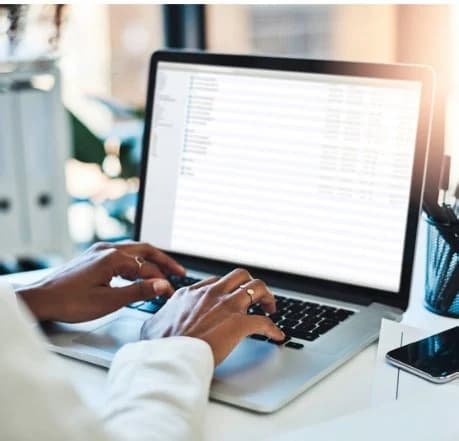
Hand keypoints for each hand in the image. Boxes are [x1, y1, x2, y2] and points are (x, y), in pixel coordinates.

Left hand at [16, 241, 184, 322]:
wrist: (40, 299)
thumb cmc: (69, 302)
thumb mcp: (108, 301)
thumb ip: (138, 291)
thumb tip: (162, 285)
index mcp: (113, 258)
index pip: (148, 269)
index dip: (162, 282)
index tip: (170, 294)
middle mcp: (108, 249)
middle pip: (146, 250)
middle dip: (164, 261)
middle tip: (179, 272)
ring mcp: (100, 250)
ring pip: (134, 250)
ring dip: (151, 260)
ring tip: (163, 271)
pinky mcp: (94, 255)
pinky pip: (122, 253)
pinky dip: (136, 261)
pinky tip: (138, 272)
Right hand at [140, 268, 284, 365]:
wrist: (170, 356)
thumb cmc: (160, 345)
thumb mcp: (154, 324)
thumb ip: (160, 317)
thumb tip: (156, 322)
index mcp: (192, 293)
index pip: (216, 281)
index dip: (227, 289)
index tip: (231, 296)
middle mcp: (212, 294)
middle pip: (241, 276)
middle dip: (251, 284)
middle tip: (256, 297)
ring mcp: (227, 306)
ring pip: (257, 288)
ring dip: (267, 297)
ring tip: (271, 308)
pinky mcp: (238, 323)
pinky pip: (264, 322)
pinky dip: (273, 329)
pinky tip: (276, 336)